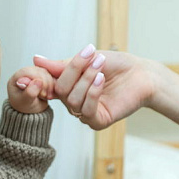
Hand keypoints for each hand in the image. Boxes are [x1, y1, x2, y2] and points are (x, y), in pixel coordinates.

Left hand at [7, 65, 53, 113]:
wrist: (31, 112)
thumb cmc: (24, 107)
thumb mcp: (25, 102)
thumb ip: (30, 92)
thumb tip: (38, 81)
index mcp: (16, 78)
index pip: (28, 72)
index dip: (37, 79)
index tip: (41, 92)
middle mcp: (25, 74)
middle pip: (38, 71)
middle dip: (44, 83)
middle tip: (45, 95)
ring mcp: (34, 74)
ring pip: (46, 72)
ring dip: (49, 84)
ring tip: (47, 96)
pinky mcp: (42, 76)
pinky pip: (50, 76)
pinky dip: (52, 84)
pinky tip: (50, 93)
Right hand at [33, 46, 154, 129]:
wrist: (142, 74)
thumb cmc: (117, 65)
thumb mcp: (87, 59)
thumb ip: (62, 64)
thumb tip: (36, 59)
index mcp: (68, 87)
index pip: (50, 83)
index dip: (48, 75)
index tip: (53, 62)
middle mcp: (73, 102)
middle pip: (61, 90)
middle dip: (75, 71)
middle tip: (92, 56)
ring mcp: (84, 113)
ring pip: (73, 100)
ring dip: (87, 79)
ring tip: (101, 66)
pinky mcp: (97, 121)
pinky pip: (86, 111)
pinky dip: (92, 93)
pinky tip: (101, 79)